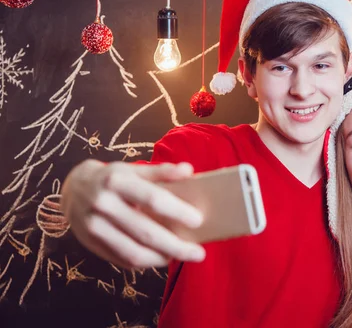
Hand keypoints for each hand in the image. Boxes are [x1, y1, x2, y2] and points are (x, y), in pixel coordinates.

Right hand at [61, 160, 205, 268]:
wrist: (73, 189)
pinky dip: (146, 262)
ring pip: (134, 252)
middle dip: (176, 246)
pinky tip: (160, 258)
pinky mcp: (91, 244)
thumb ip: (161, 172)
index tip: (198, 221)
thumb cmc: (112, 178)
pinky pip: (123, 260)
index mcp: (116, 181)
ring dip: (162, 258)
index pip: (152, 199)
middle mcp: (103, 205)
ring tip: (181, 257)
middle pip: (146, 232)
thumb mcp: (133, 169)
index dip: (177, 211)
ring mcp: (94, 227)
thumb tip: (188, 170)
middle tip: (198, 253)